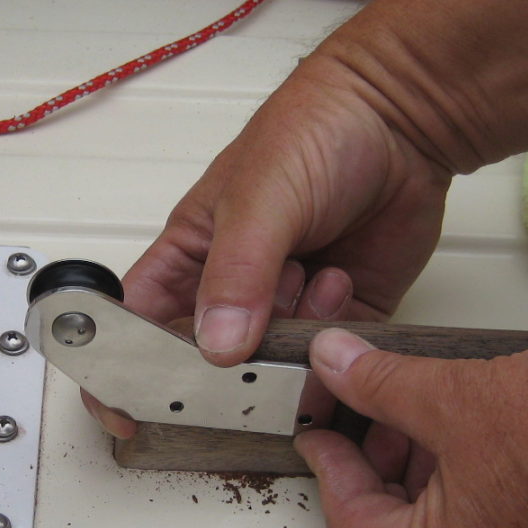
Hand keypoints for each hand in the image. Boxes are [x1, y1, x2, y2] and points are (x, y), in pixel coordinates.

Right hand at [86, 55, 453, 437]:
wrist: (404, 118)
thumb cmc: (316, 130)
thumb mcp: (260, 197)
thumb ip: (236, 274)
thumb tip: (217, 346)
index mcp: (190, 256)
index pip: (138, 326)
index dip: (123, 370)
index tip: (127, 410)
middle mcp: (235, 289)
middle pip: (208, 364)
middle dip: (229, 367)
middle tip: (253, 345)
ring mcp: (287, 307)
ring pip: (273, 369)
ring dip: (291, 338)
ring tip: (309, 276)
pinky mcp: (341, 318)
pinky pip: (329, 362)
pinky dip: (335, 336)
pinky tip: (340, 279)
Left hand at [295, 329, 527, 527]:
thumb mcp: (460, 394)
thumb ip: (383, 384)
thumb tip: (336, 364)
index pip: (349, 522)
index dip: (329, 462)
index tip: (322, 425)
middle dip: (374, 477)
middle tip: (371, 420)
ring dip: (424, 489)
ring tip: (429, 423)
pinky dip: (473, 506)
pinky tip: (481, 450)